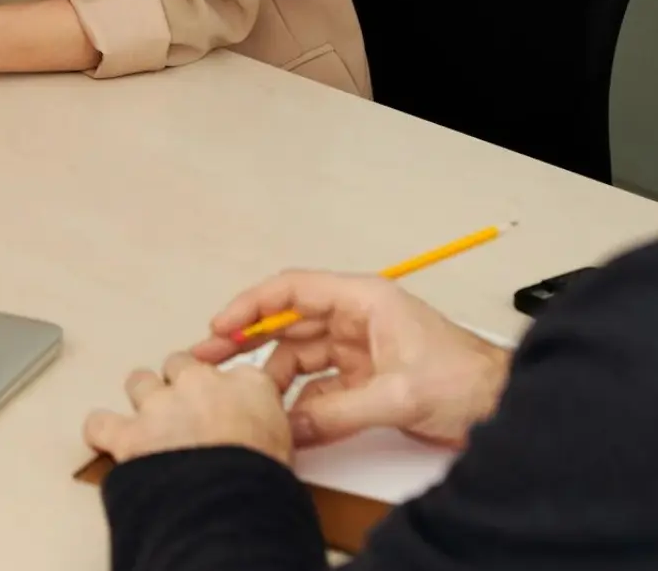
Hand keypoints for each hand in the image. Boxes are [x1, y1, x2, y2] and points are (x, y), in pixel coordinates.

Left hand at [83, 352, 292, 465]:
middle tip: (187, 416)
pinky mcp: (128, 433)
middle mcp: (199, 383)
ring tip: (150, 426)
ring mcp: (160, 404)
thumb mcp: (285, 446)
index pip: (232, 371)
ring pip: (139, 382)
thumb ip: (265, 425)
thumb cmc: (266, 481)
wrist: (232, 503)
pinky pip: (100, 423)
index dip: (224, 390)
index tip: (224, 405)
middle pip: (180, 364)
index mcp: (247, 384)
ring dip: (142, 402)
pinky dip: (102, 432)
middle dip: (180, 386)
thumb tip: (256, 435)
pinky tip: (108, 442)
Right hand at [191, 270, 510, 448]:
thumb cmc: (470, 381)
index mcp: (363, 301)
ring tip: (243, 397)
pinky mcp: (365, 382)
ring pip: (298, 360)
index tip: (221, 326)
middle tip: (208, 356)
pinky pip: (319, 390)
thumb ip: (339, 411)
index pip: (292, 290)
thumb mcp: (401, 394)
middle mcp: (355, 321)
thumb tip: (291, 426)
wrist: (508, 410)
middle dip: (246, 340)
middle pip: (286, 325)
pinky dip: (300, 406)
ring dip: (271, 379)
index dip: (251, 306)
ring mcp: (358, 351)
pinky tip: (283, 422)